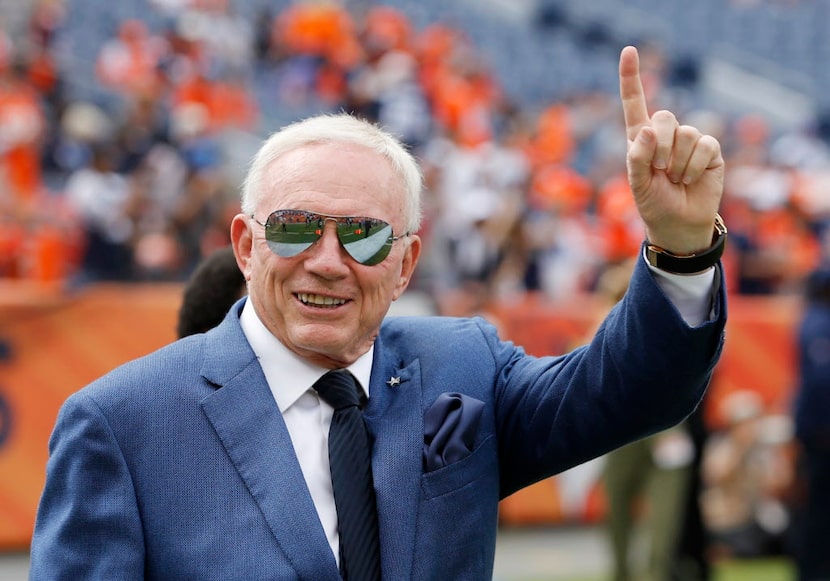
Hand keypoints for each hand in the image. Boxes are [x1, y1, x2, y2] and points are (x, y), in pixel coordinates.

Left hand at [619, 45, 723, 254]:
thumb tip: (648, 130)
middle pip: (664, 117)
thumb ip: (638, 157)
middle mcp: (666, 135)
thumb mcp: (638, 184)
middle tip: (660, 171)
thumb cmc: (653, 203)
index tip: (628, 51)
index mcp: (641, 138)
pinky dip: (694, 167)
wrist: (679, 224)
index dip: (632, 77)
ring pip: (686, 133)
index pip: (635, 103)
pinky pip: (705, 146)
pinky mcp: (710, 151)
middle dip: (660, 147)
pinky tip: (691, 180)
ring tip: (675, 179)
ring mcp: (689, 141)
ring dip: (678, 162)